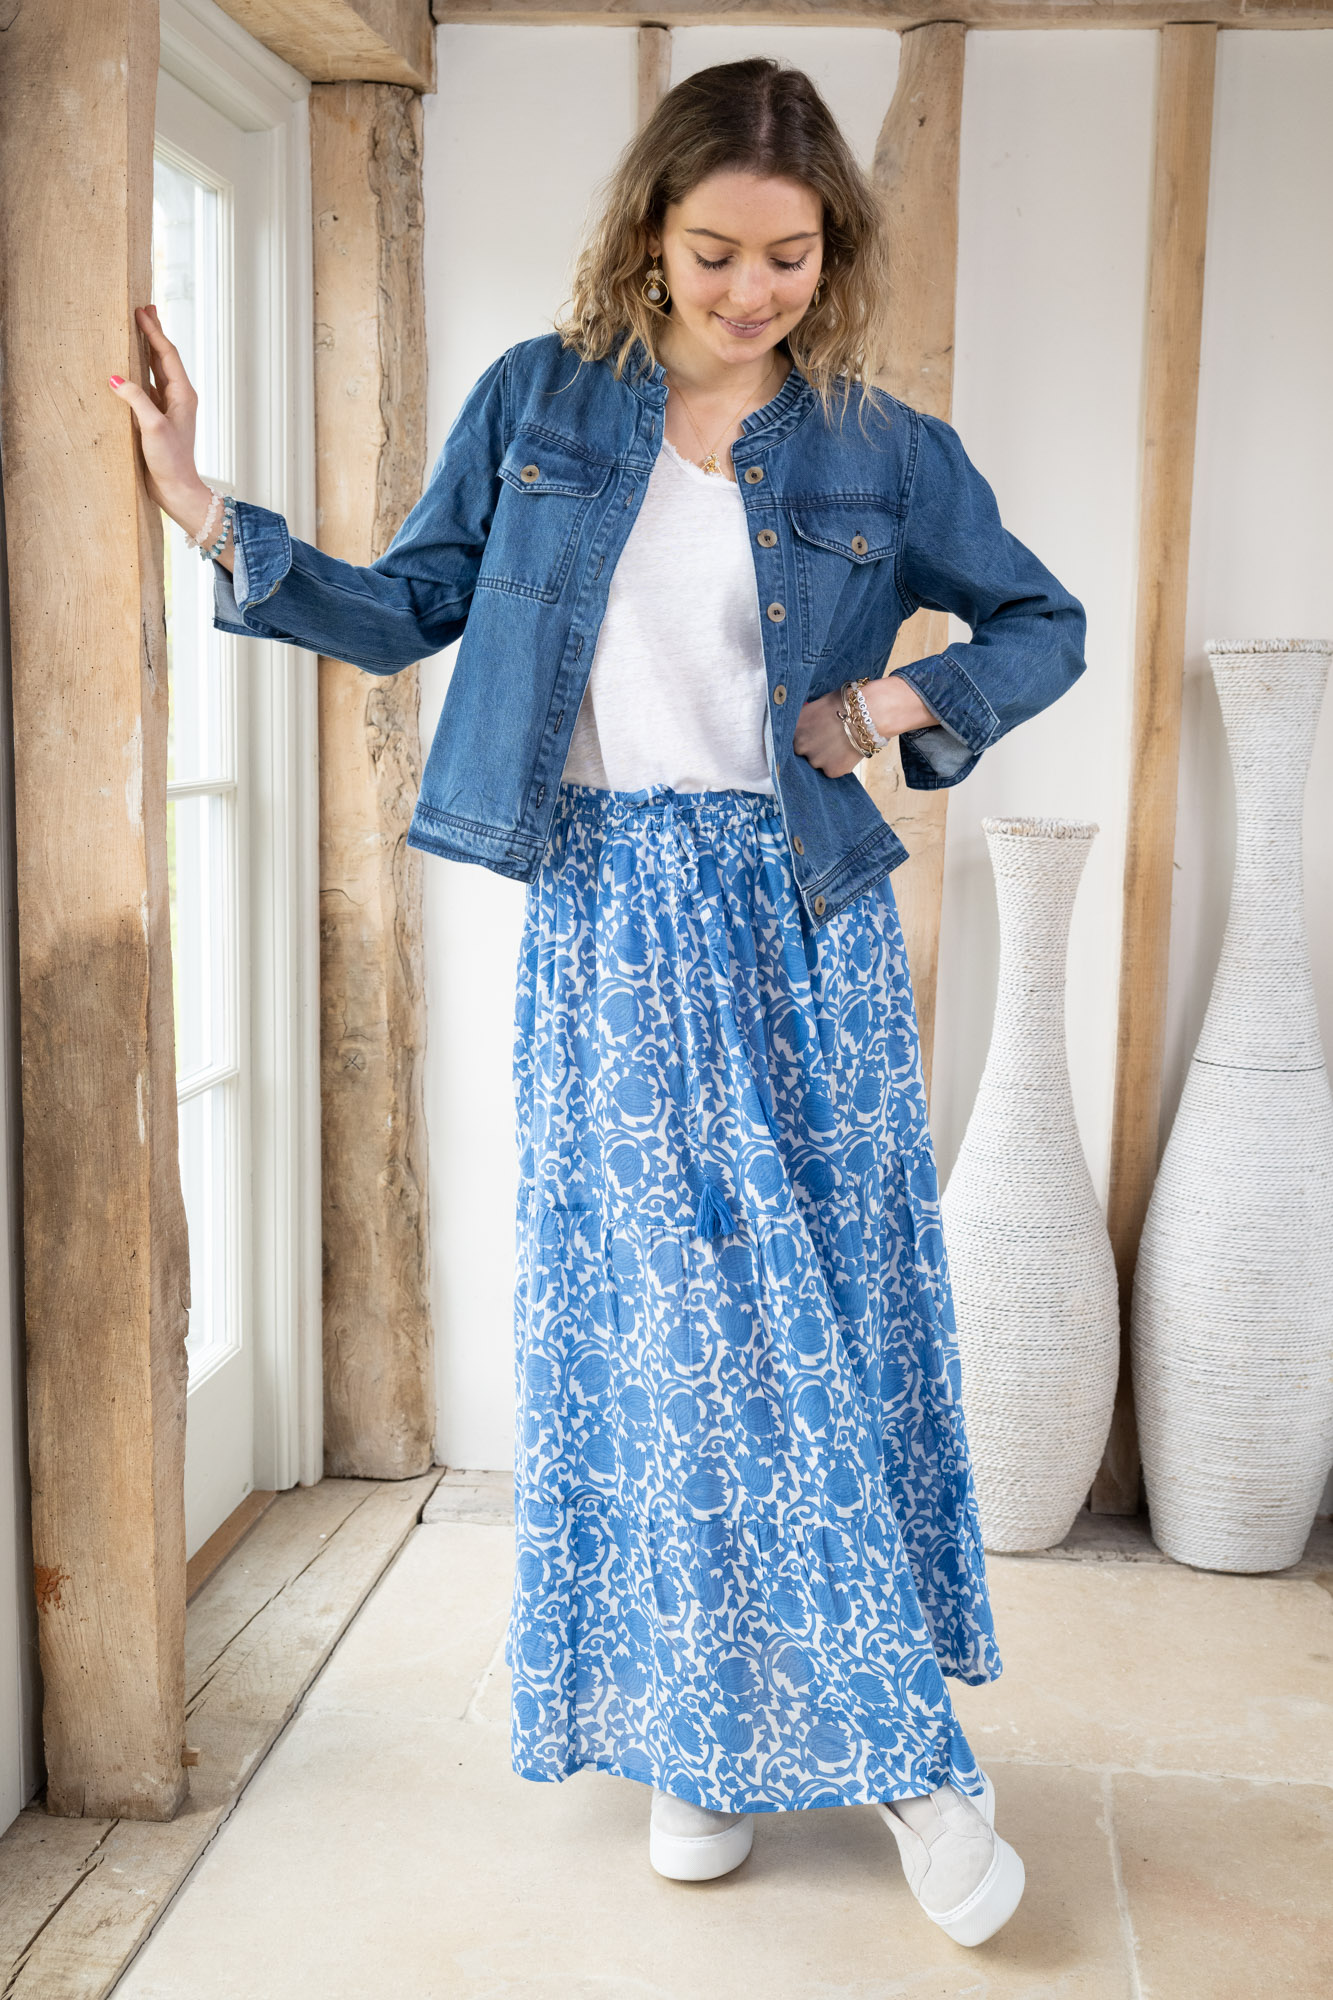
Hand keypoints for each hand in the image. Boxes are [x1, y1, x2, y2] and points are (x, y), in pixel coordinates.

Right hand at [108, 306, 213, 538]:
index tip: (142, 311)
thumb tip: (116, 376)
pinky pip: (148, 387)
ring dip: (147, 349)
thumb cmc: (171, 461)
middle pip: (164, 357)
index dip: (154, 332)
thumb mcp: (153, 427)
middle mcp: (177, 398)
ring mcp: (168, 408)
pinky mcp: (157, 419)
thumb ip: (136, 399)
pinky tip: (130, 366)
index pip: (167, 355)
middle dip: (154, 333)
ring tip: (139, 329)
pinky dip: (139, 372)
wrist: (177, 489)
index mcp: (182, 395)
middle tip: (146, 308)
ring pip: (156, 371)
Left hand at [793, 674, 938, 775]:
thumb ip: (806, 719)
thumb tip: (802, 724)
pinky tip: (848, 750)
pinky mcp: (831, 771)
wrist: (869, 712)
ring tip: (841, 743)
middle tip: (829, 738)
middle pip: (802, 753)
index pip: (790, 738)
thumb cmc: (846, 703)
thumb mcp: (818, 704)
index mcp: (795, 727)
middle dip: (813, 748)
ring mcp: (816, 760)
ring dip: (826, 756)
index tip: (812, 735)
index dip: (803, 737)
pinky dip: (839, 764)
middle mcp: (800, 745)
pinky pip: (831, 770)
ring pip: (817, 763)